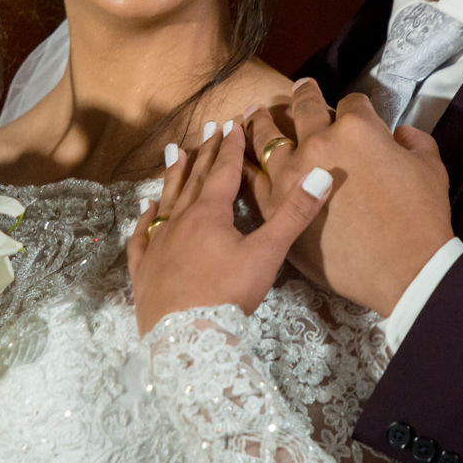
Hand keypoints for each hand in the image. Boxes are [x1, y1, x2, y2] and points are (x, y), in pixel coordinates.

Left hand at [126, 119, 334, 335]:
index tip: (232, 123)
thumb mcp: (267, 254)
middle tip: (207, 128)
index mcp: (209, 215)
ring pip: (166, 202)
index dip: (229, 147)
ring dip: (173, 176)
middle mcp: (179, 222)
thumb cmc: (228, 294)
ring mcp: (157, 245)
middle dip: (204, 153)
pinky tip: (147, 208)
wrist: (186, 339)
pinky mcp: (143, 270)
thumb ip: (293, 214)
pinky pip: (142, 236)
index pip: (222, 173)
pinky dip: (145, 219)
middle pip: (194, 181)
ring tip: (173, 153)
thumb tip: (321, 173)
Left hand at [245, 78, 454, 316]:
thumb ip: (415, 143)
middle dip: (301, 96)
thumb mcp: (430, 170)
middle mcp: (316, 145)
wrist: (400, 271)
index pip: (351, 104)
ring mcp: (288, 176)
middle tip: (298, 88)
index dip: (355, 106)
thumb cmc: (420, 221)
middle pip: (303, 111)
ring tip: (252, 113)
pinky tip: (237, 159)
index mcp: (355, 130)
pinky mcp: (272, 208)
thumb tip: (400, 134)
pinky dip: (242, 166)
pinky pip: (250, 180)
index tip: (353, 109)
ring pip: (267, 140)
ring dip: (259, 123)